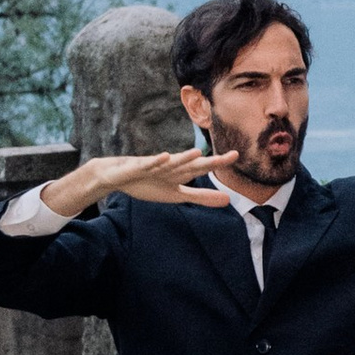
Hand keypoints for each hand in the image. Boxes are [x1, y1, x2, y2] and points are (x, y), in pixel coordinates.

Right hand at [39, 142, 239, 220]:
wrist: (117, 177)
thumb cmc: (149, 184)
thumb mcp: (177, 195)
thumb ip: (201, 197)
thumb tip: (228, 201)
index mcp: (181, 172)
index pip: (203, 167)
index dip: (219, 162)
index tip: (237, 155)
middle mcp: (171, 166)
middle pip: (193, 163)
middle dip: (210, 160)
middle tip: (231, 155)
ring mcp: (155, 166)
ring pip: (172, 163)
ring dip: (184, 158)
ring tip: (198, 153)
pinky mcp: (139, 167)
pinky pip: (148, 164)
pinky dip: (156, 161)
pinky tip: (165, 157)